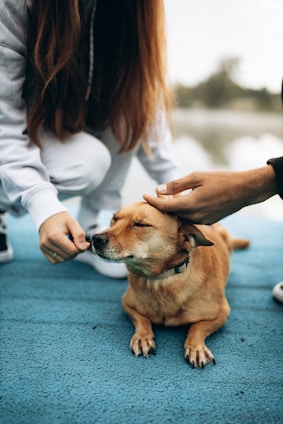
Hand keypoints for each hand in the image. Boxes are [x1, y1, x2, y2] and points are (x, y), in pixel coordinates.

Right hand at [39, 211, 89, 263]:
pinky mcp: (43, 250)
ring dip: (69, 255)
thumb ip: (80, 236)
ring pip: (62, 260)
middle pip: (67, 256)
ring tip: (69, 244)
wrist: (49, 216)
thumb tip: (84, 248)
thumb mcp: (73, 223)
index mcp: (54, 236)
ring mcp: (43, 247)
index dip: (80, 248)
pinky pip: (55, 260)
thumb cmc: (61, 219)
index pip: (71, 251)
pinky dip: (62, 257)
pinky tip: (64, 248)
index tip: (84, 243)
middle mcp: (47, 243)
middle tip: (76, 242)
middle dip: (75, 251)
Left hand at [143, 166, 277, 223]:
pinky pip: (190, 218)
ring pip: (180, 216)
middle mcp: (195, 216)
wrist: (244, 191)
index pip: (164, 206)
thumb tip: (159, 189)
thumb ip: (176, 185)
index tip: (144, 195)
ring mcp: (202, 221)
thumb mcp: (197, 177)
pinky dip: (184, 211)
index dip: (152, 201)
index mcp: (190, 204)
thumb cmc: (221, 180)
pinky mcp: (208, 222)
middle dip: (162, 204)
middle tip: (157, 193)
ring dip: (173, 208)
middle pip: (171, 213)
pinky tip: (184, 201)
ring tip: (170, 196)